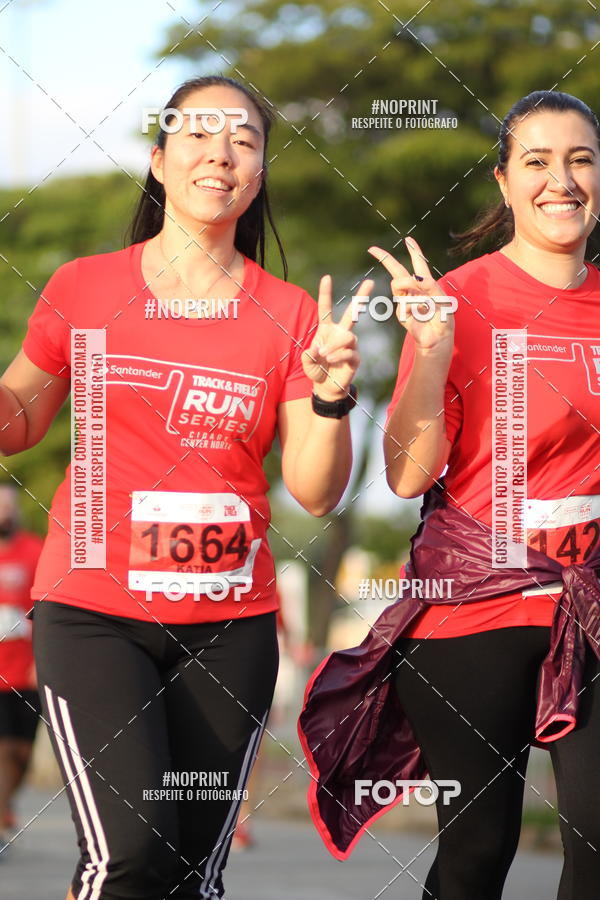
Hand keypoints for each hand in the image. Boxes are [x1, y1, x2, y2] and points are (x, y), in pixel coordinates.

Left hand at [302, 274, 373, 399]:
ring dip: (335, 345)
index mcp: (326, 329)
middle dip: (362, 297)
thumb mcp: (306, 362)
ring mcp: (349, 345)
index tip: (327, 277)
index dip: (326, 293)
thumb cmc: (316, 370)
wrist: (326, 387)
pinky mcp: (355, 358)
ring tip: (325, 355)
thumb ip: (308, 355)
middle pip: (352, 312)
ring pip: (348, 336)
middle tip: (371, 282)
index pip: (326, 308)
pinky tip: (331, 360)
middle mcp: (340, 333)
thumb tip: (318, 349)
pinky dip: (339, 355)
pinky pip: (350, 352)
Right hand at [368, 237, 454, 354]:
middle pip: (397, 271)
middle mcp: (413, 290)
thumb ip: (430, 286)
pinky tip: (420, 317)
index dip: (413, 251)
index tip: (408, 239)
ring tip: (424, 305)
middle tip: (372, 249)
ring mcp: (405, 301)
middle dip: (385, 259)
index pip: (419, 264)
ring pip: (398, 285)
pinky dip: (413, 309)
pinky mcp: (401, 312)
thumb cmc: (443, 319)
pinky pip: (404, 303)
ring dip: (410, 289)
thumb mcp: (442, 300)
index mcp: (426, 284)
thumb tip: (415, 276)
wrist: (437, 338)